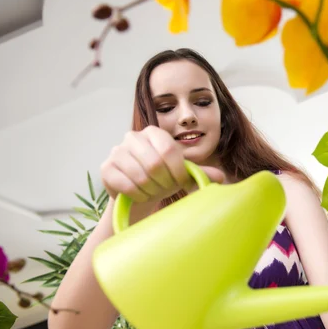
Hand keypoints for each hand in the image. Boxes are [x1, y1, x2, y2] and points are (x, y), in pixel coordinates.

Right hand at [100, 126, 224, 202]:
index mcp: (154, 133)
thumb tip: (221, 177)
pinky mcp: (106, 168)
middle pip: (154, 163)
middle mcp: (133, 137)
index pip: (169, 150)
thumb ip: (201, 173)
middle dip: (165, 182)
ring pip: (140, 175)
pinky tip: (140, 195)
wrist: (138, 193)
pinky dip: (137, 194)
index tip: (181, 182)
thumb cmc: (163, 179)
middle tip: (165, 188)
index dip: (178, 171)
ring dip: (151, 190)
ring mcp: (117, 151)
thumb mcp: (183, 174)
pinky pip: (125, 184)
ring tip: (153, 191)